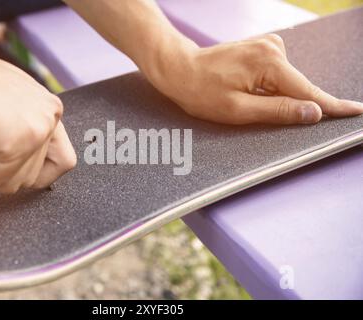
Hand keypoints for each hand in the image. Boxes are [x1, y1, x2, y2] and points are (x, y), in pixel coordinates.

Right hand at [0, 44, 76, 193]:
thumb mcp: (10, 106)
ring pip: (18, 183)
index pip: (64, 161)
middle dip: (7, 168)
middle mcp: (51, 119)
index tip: (17, 165)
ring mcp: (38, 131)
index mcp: (50, 109)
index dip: (38, 171)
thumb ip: (26, 129)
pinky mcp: (18, 144)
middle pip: (38, 177)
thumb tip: (28, 159)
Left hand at [152, 34, 362, 124]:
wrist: (179, 68)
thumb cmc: (200, 91)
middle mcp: (273, 48)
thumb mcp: (237, 110)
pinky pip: (277, 76)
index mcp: (269, 63)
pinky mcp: (262, 49)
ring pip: (287, 83)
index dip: (331, 106)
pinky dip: (271, 89)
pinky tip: (246, 92)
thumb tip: (313, 113)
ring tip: (241, 100)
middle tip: (259, 114)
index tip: (355, 112)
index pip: (308, 91)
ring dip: (277, 98)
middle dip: (293, 106)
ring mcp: (268, 46)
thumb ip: (277, 111)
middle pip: (297, 87)